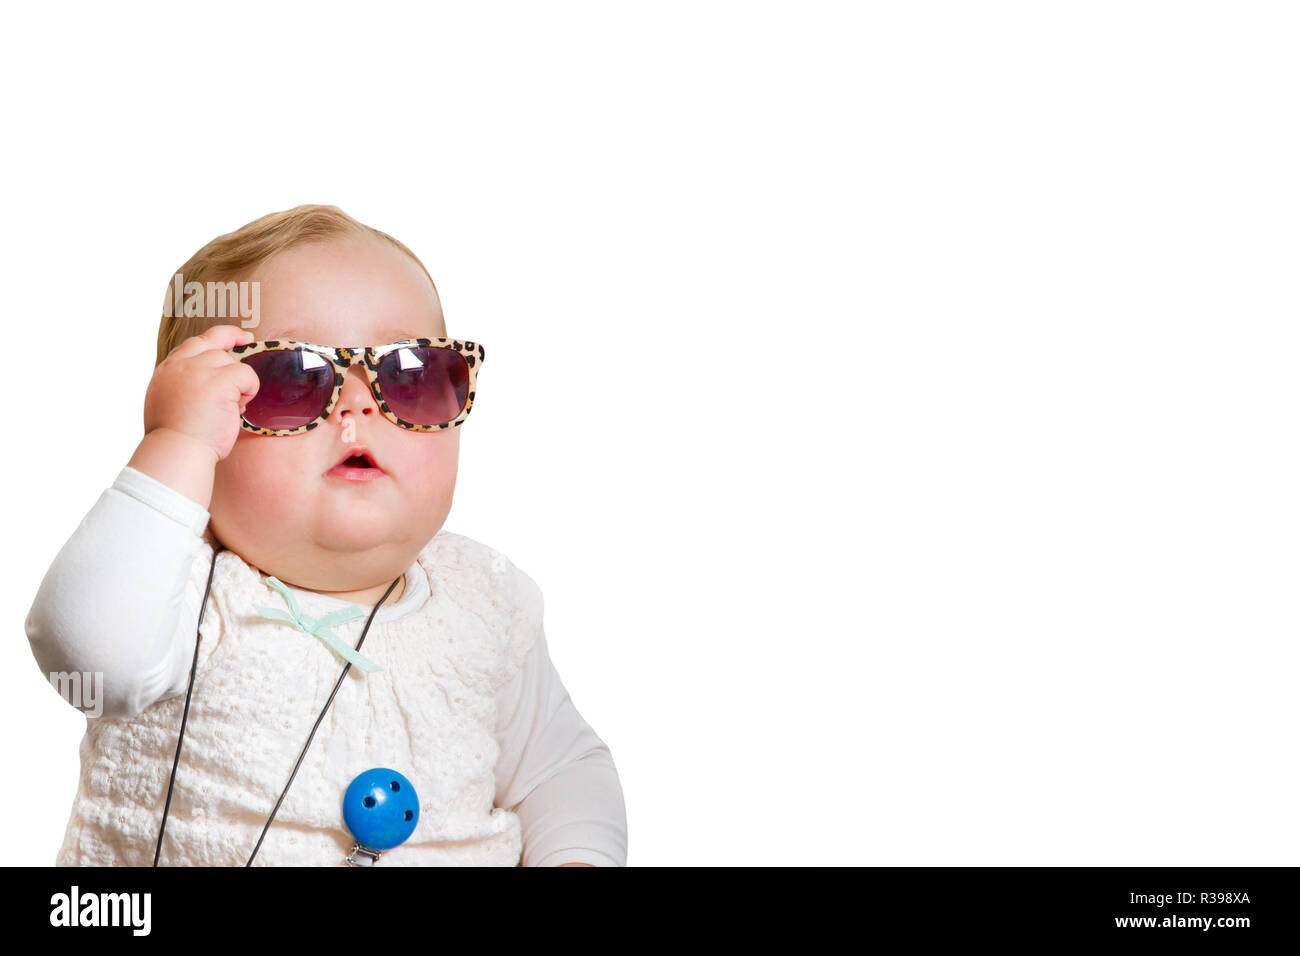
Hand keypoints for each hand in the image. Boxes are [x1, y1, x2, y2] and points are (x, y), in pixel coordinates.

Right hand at [143, 324, 260, 461]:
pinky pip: (247, 374)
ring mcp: (200, 369)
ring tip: (229, 409)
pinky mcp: (220, 380)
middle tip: (247, 347)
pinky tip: (238, 408)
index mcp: (167, 370)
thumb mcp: (167, 402)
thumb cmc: (175, 438)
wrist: (178, 450)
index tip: (236, 337)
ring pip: (232, 362)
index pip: (195, 343)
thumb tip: (205, 384)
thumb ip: (184, 385)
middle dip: (233, 348)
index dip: (218, 338)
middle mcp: (182, 364)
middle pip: (216, 346)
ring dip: (237, 385)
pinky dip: (249, 390)